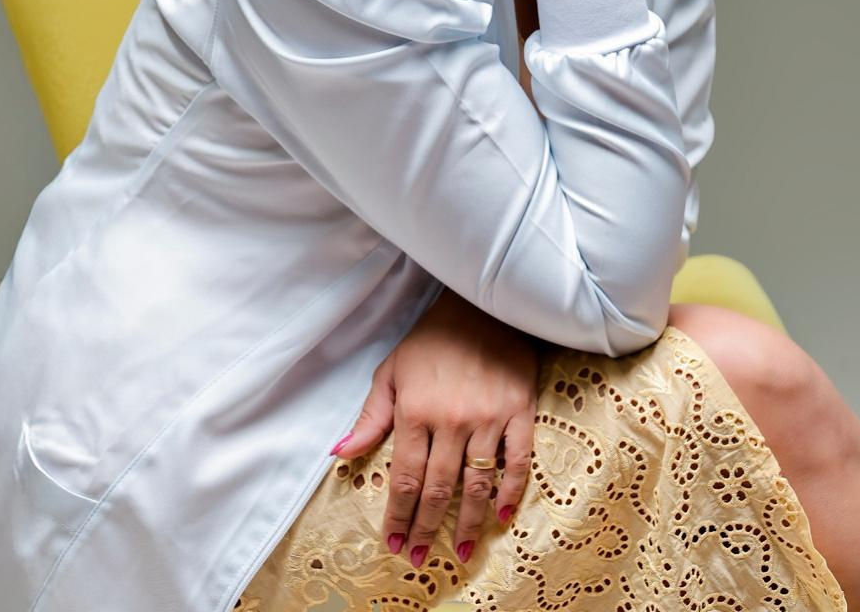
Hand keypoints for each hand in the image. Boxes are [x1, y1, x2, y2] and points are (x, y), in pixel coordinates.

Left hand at [332, 287, 538, 567]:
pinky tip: (501, 515)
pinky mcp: (519, 411)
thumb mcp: (391, 371)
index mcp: (415, 410)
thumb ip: (370, 417)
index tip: (392, 541)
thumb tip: (340, 453)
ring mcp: (489, 417)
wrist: (481, 304)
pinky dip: (511, 490)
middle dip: (425, 527)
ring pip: (477, 483)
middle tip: (417, 556)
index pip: (404, 476)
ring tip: (458, 551)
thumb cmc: (432, 339)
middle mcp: (451, 420)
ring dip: (466, 523)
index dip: (397, 513)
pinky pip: (518, 461)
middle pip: (438, 487)